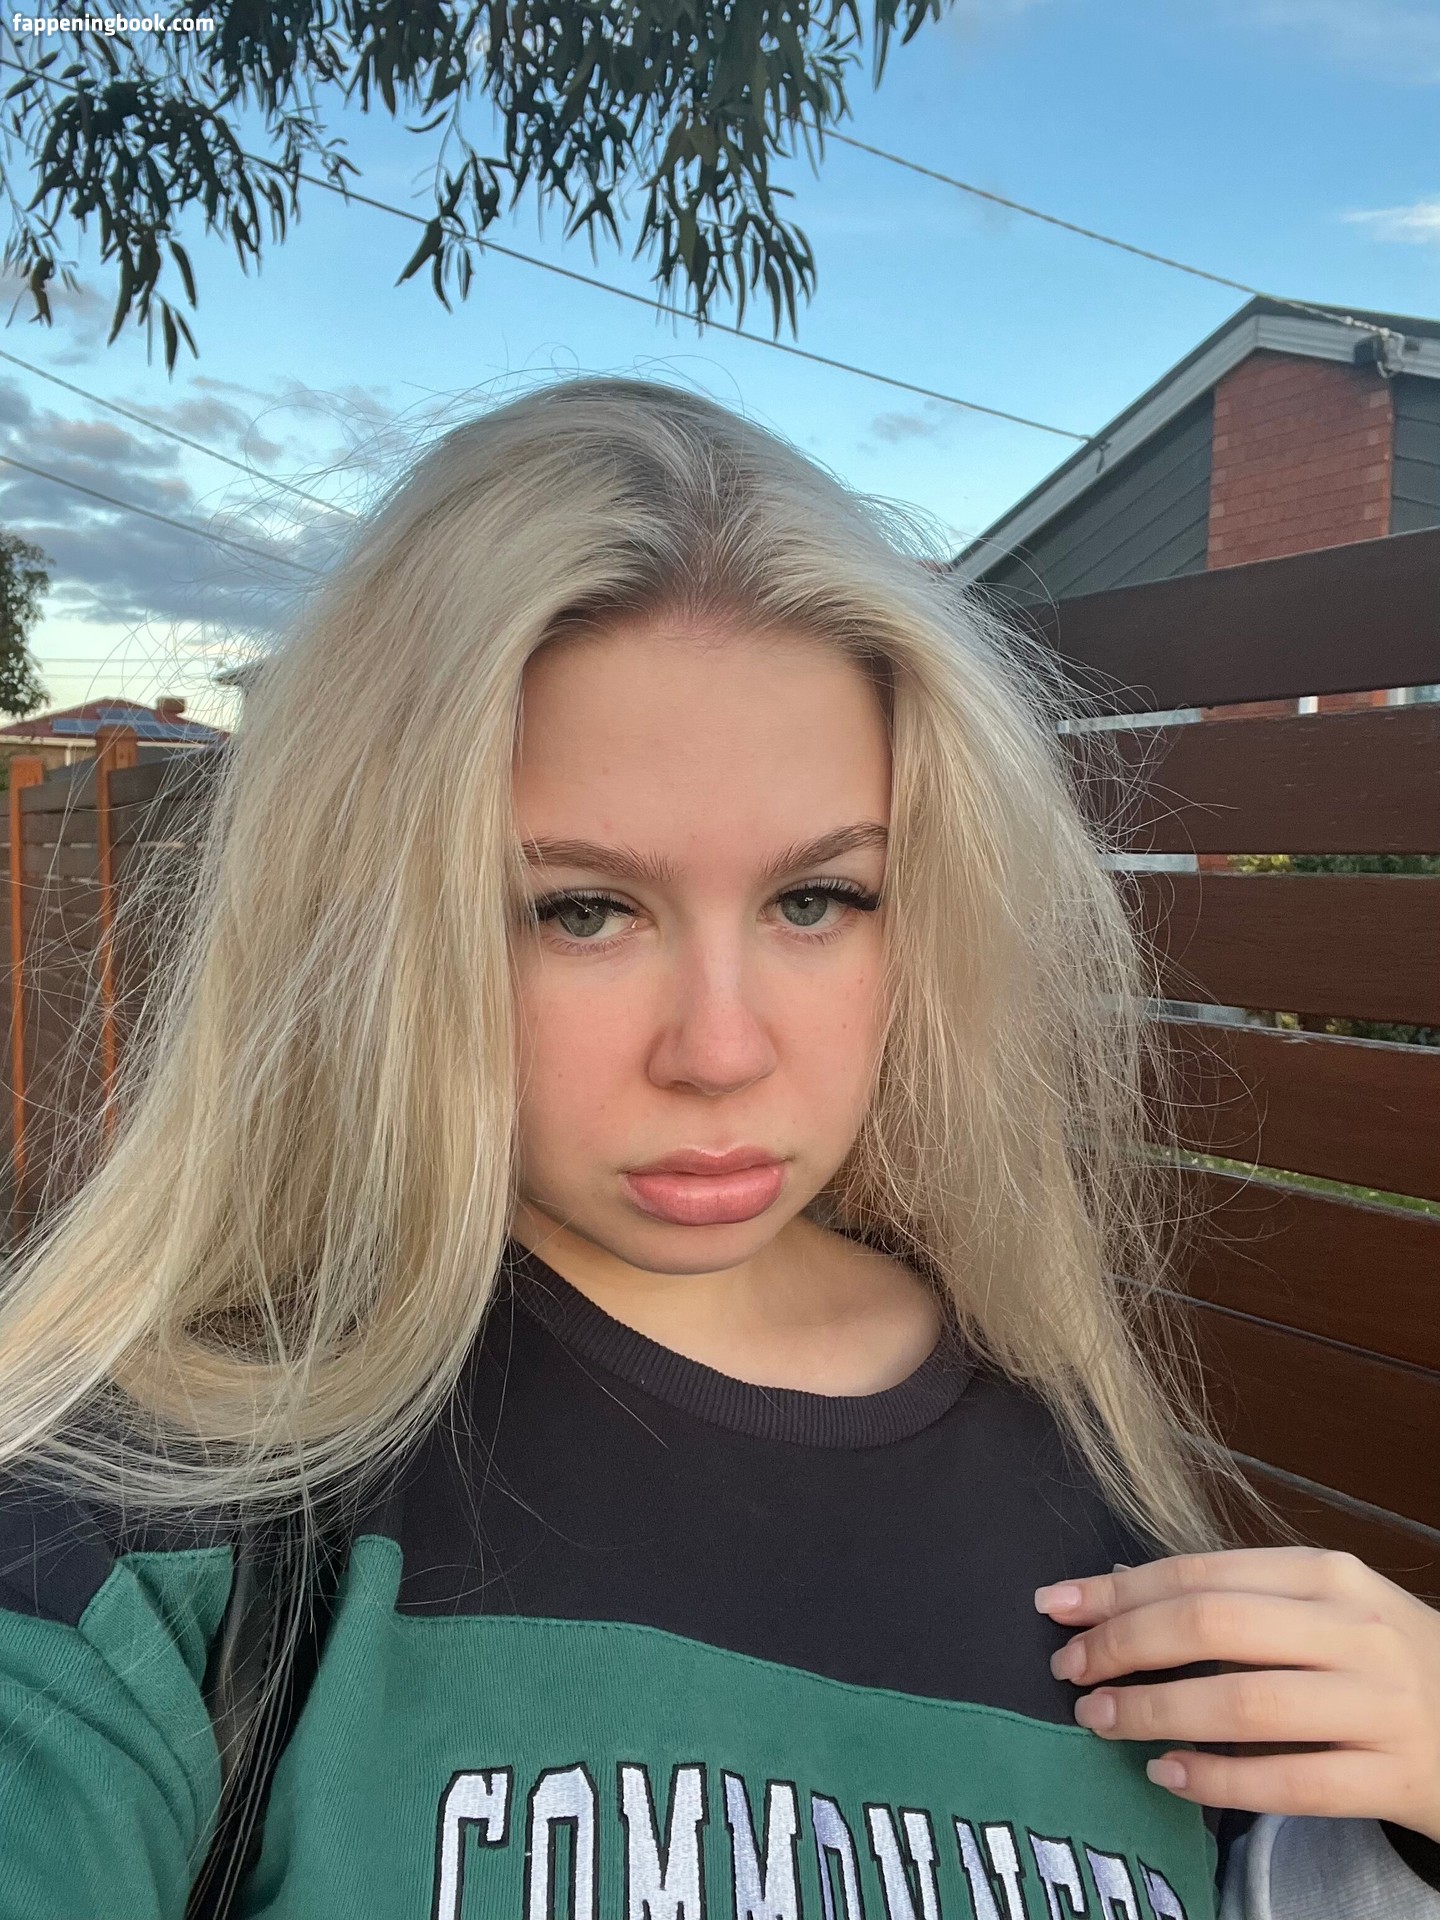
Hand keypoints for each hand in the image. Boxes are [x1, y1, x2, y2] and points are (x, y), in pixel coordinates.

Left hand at [1034, 1547, 1439, 1843]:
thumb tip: (1118, 1585)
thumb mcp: (1324, 1608)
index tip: (1054, 1606)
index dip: (1118, 1590)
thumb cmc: (1385, 1660)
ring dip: (1156, 1712)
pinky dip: (1219, 1780)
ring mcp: (1378, 1704)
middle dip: (1124, 1646)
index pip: (1201, 1573)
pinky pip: (1291, 1782)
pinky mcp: (1395, 1777)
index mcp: (1328, 1575)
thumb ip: (1234, 1596)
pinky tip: (1168, 1774)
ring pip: (1244, 1704)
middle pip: (1213, 1626)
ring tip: (1101, 1721)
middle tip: (1070, 1671)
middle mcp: (1354, 1630)